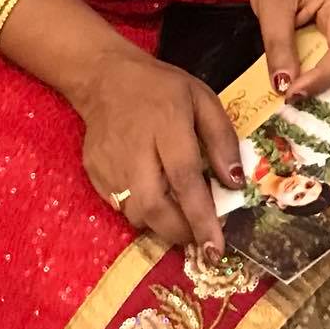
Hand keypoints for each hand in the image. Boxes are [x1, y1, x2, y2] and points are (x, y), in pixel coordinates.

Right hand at [70, 44, 241, 253]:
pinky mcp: (94, 175)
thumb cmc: (162, 89)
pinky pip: (120, 208)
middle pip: (155, 207)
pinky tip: (157, 198)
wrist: (106, 79)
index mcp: (167, 125)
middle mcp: (134, 150)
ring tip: (182, 216)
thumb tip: (235, 183)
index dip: (202, 218)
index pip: (185, 179)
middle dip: (181, 232)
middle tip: (202, 238)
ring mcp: (108, 165)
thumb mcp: (203, 100)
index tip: (216, 248)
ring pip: (137, 215)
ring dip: (163, 225)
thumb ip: (221, 139)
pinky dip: (143, 213)